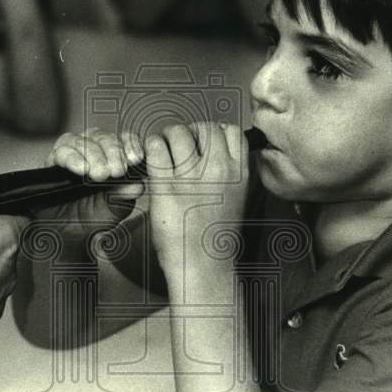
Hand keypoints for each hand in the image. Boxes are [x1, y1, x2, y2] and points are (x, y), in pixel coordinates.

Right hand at [43, 129, 145, 235]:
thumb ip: (124, 196)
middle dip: (114, 152)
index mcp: (113, 157)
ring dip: (94, 154)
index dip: (131, 145)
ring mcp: (73, 152)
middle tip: (117, 171)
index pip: (124, 140)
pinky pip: (62, 151)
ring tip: (99, 174)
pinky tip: (82, 169)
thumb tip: (138, 185)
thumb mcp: (113, 210)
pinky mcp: (53, 160)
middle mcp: (94, 150)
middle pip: (104, 137)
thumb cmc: (91, 215)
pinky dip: (73, 158)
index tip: (136, 158)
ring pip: (83, 140)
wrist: (64, 231)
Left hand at [144, 122, 249, 281]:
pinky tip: (153, 162)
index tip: (203, 144)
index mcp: (240, 173)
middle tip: (180, 148)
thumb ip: (227, 170)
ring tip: (164, 153)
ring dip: (168, 137)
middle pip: (204, 126)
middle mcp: (219, 170)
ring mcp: (192, 177)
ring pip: (178, 131)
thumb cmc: (215, 235)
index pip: (230, 131)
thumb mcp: (235, 196)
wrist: (202, 265)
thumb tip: (208, 149)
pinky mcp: (166, 185)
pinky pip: (156, 148)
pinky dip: (151, 149)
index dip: (214, 133)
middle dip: (190, 132)